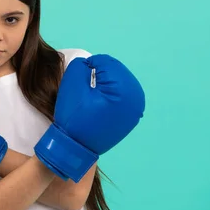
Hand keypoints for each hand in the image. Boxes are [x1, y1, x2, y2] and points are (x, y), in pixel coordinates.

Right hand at [34, 54, 145, 181]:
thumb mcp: (72, 86)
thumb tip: (89, 63)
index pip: (106, 62)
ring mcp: (137, 108)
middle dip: (100, 73)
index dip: (88, 65)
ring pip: (120, 81)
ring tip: (92, 93)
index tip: (78, 78)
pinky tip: (101, 100)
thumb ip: (80, 66)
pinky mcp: (133, 115)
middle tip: (85, 85)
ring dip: (106, 82)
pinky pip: (123, 94)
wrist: (77, 147)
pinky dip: (112, 92)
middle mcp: (137, 97)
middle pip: (116, 70)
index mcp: (124, 88)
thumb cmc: (74, 117)